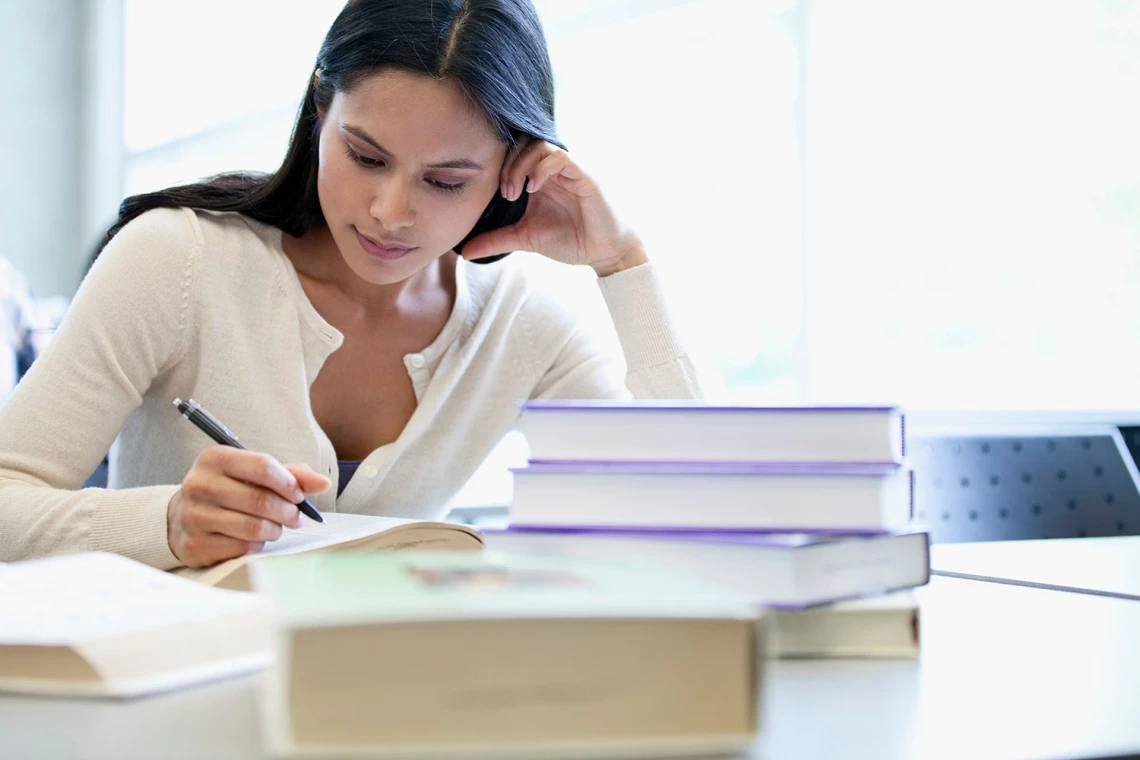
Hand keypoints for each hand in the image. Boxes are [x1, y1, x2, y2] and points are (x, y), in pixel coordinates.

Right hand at [167, 446, 330, 567]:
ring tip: (276, 527)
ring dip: (275, 530)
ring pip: (255, 528)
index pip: (263, 466)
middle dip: (288, 512)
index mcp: (214, 459)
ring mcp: (193, 517)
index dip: (289, 483)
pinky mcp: (194, 545)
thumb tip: (324, 483)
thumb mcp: (252, 474)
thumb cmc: (227, 491)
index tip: (298, 495)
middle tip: (295, 517)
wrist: (180, 518)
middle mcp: (199, 485)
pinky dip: (258, 545)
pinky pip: (243, 548)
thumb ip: (289, 475)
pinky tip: (255, 539)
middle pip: (261, 500)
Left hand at [461, 138, 648, 276]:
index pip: (512, 152)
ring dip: (521, 165)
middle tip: (504, 192)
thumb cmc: (571, 239)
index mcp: (538, 176)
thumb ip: (495, 240)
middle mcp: (552, 168)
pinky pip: (560, 157)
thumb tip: (463, 251)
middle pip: (522, 143)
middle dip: (506, 164)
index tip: (492, 193)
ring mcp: (568, 168)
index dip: (497, 165)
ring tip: (515, 192)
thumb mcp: (525, 238)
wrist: (605, 252)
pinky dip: (542, 168)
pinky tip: (533, 189)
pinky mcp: (584, 174)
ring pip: (539, 145)